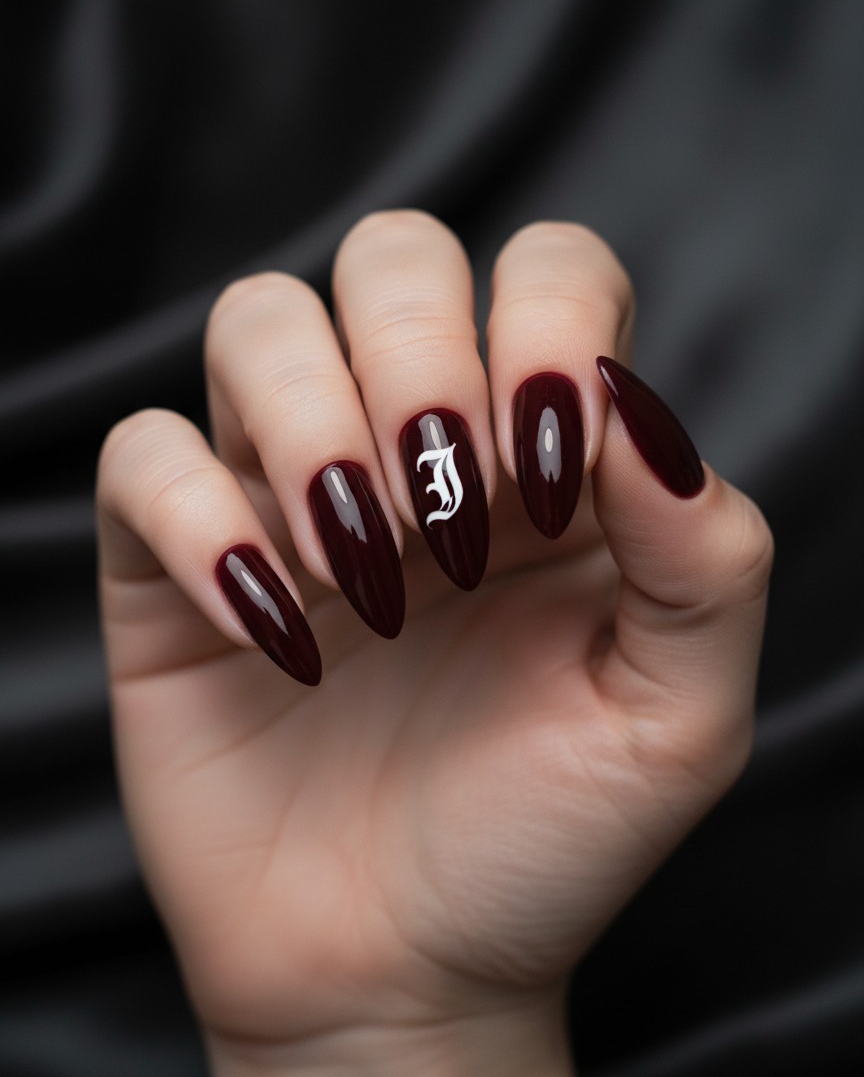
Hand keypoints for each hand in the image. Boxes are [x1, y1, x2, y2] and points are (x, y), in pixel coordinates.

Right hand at [97, 214, 771, 1075]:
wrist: (404, 967)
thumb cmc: (545, 835)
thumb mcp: (677, 714)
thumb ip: (705, 555)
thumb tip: (636, 410)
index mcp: (546, 453)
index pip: (549, 268)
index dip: (548, 323)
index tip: (546, 471)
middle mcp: (414, 442)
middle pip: (391, 252)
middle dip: (417, 352)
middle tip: (444, 512)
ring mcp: (288, 489)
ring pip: (256, 319)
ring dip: (308, 420)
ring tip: (359, 569)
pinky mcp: (179, 556)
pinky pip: (142, 454)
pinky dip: (199, 522)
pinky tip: (269, 632)